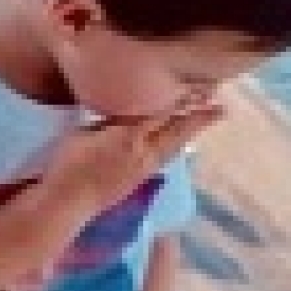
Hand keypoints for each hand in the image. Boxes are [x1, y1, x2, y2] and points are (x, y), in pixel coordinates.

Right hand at [44, 105, 223, 216]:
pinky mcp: (138, 180)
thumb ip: (106, 123)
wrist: (69, 201)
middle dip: (199, 117)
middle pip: (177, 130)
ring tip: (208, 121)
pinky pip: (165, 158)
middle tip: (221, 107)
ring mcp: (143, 168)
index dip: (181, 101)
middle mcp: (143, 150)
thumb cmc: (68, 163)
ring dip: (191, 132)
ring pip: (174, 146)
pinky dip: (176, 147)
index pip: (161, 112)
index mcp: (129, 133)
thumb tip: (121, 116)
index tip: (199, 89)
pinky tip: (178, 145)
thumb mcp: (83, 132)